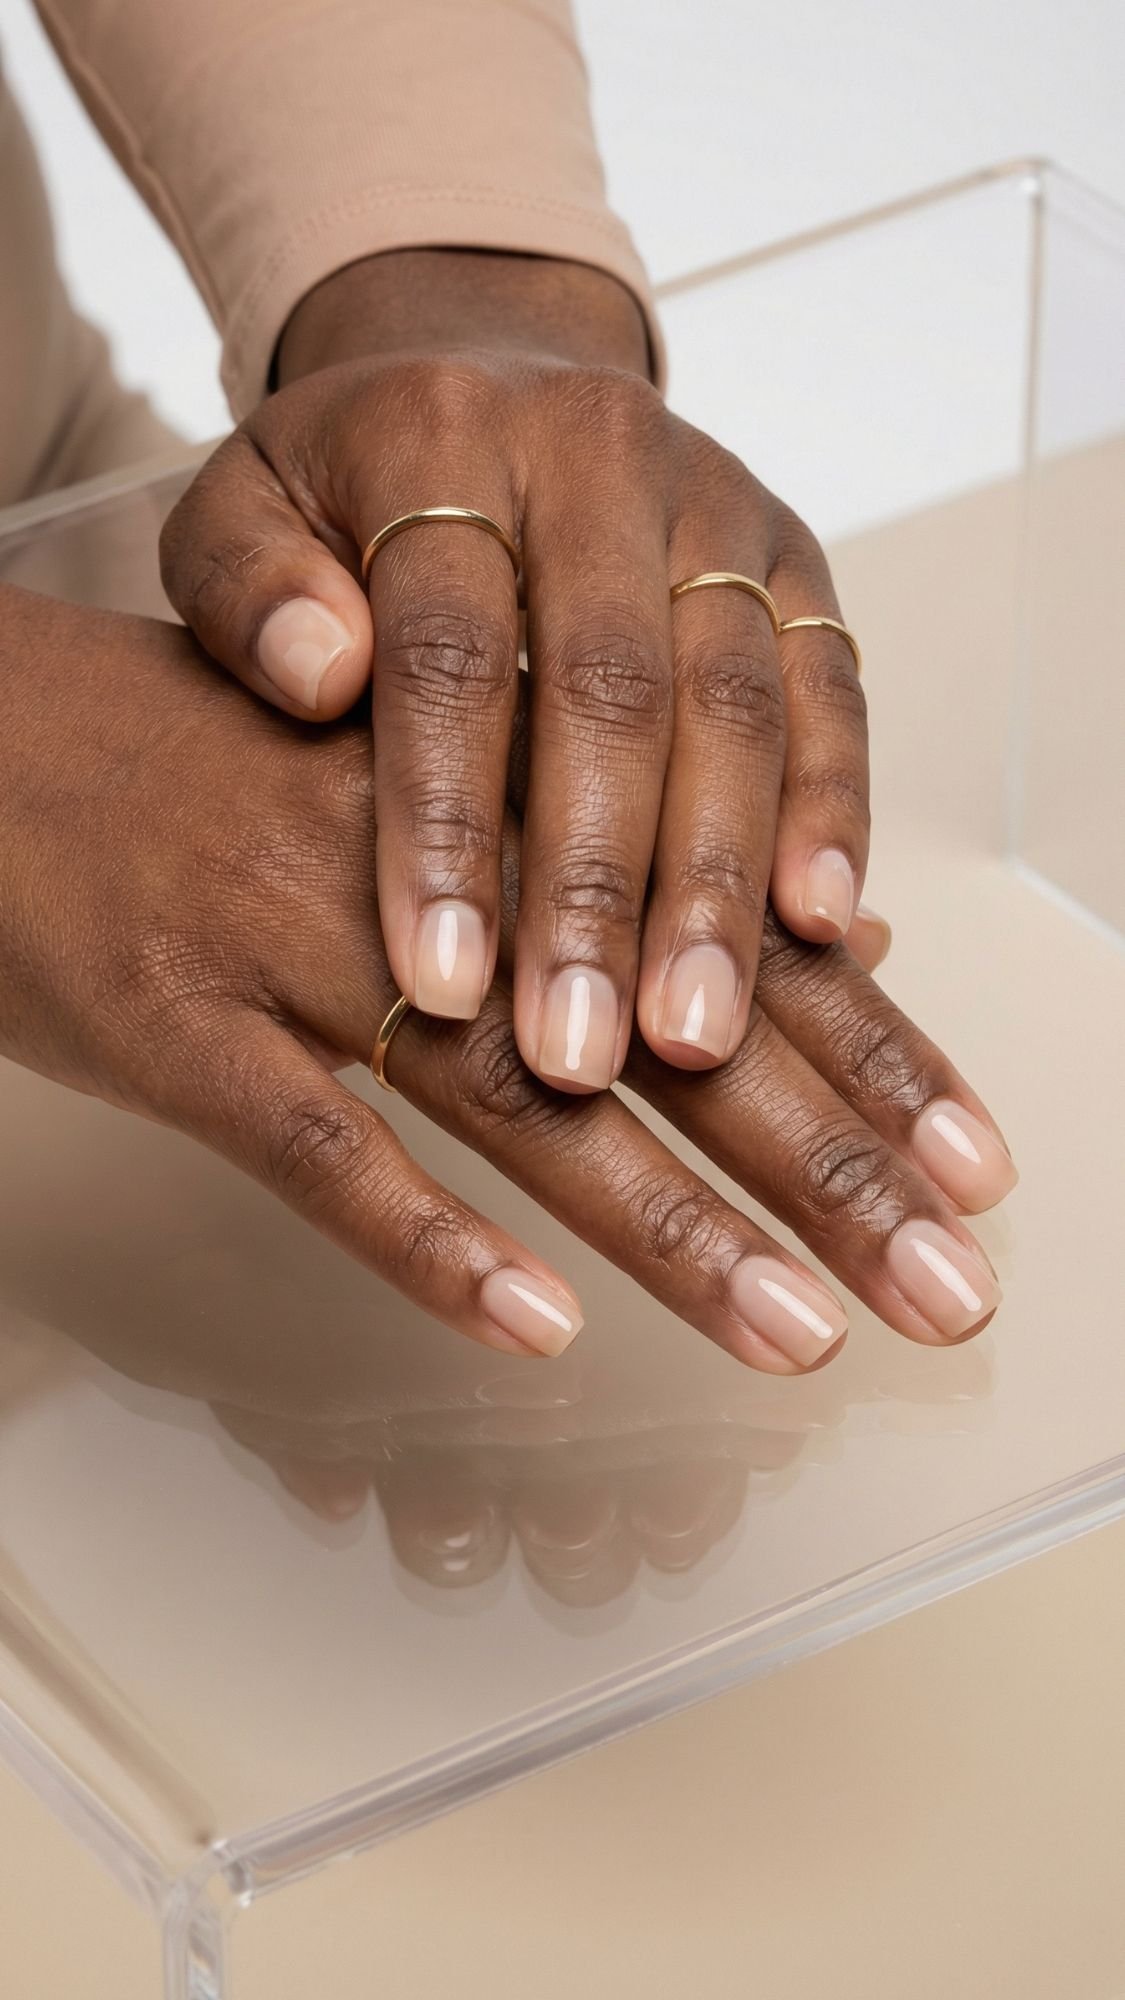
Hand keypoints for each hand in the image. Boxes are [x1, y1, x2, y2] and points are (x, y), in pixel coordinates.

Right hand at [0, 588, 1010, 1372]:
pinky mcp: (176, 1028)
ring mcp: (293, 945)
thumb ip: (607, 865)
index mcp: (504, 801)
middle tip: (948, 1287)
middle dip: (823, 1166)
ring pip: (512, 1097)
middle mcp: (428, 867)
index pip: (725, 937)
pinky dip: (426, 1238)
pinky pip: (316, 1148)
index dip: (864, 1049)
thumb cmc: (215, 769)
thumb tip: (806, 938)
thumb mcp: (423, 787)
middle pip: (658, 1028)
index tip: (978, 1161)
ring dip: (669, 1226)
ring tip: (805, 1332)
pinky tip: (538, 1326)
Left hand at [160, 251, 869, 1090]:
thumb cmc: (353, 491)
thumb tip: (316, 673)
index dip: (448, 823)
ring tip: (694, 1033)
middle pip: (611, 688)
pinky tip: (819, 931)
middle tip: (576, 1051)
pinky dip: (831, 817)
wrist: (488, 379)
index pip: (450, 650)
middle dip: (595, 890)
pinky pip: (834, 694)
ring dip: (719, 885)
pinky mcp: (796, 563)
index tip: (438, 980)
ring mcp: (716, 507)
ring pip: (737, 704)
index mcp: (442, 435)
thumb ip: (245, 589)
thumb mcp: (243, 510)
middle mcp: (600, 454)